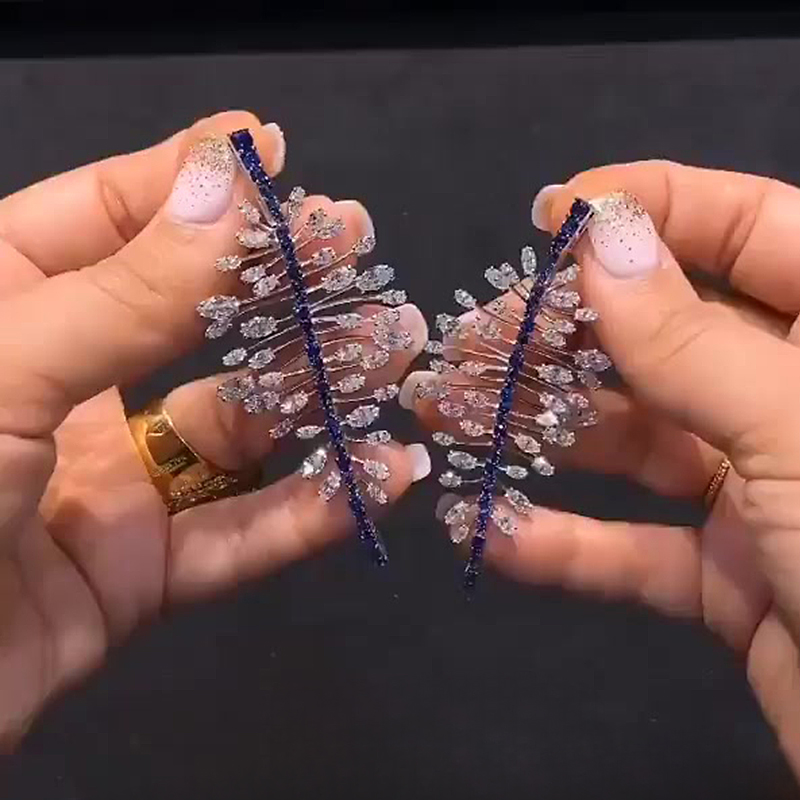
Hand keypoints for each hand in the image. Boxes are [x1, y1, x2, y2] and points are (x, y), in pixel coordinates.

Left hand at [0, 111, 428, 747]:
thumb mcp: (3, 368)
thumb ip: (127, 287)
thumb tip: (233, 182)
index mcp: (3, 306)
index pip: (107, 215)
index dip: (192, 181)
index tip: (273, 154)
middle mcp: (61, 384)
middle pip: (191, 320)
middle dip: (279, 287)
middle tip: (360, 252)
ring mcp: (104, 481)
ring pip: (233, 428)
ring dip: (317, 395)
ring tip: (395, 352)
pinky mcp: (138, 572)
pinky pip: (235, 537)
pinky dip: (309, 512)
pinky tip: (381, 476)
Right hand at [405, 161, 799, 776]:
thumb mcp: (797, 431)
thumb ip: (694, 340)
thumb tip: (599, 237)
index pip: (750, 227)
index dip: (653, 206)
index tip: (553, 218)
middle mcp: (796, 399)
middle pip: (670, 337)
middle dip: (566, 334)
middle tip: (473, 339)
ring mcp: (766, 492)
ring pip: (640, 442)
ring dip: (545, 433)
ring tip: (450, 417)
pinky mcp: (734, 578)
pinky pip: (639, 551)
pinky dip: (567, 547)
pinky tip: (492, 533)